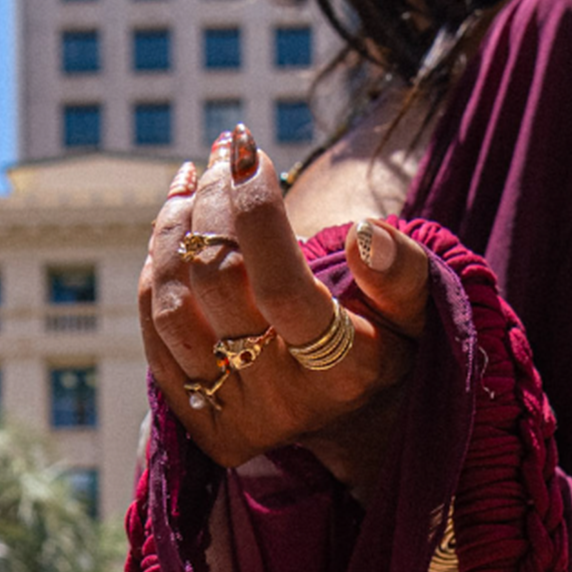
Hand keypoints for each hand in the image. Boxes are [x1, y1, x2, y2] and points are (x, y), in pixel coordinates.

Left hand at [139, 125, 431, 480]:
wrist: (353, 412)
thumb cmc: (385, 339)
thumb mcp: (416, 310)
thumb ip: (404, 272)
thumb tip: (364, 234)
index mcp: (343, 373)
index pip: (283, 287)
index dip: (256, 211)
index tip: (250, 151)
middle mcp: (283, 401)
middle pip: (220, 285)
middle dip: (213, 202)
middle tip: (226, 152)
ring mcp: (235, 415)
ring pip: (175, 309)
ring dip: (174, 229)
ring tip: (197, 181)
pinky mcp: (199, 420)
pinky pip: (156, 335)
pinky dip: (158, 271)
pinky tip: (177, 225)